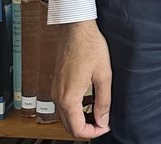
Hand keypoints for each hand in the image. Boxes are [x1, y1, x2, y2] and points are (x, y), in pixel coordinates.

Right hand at [52, 20, 111, 138]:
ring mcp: (55, 90)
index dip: (93, 133)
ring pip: (65, 117)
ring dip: (80, 119)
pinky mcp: (56, 83)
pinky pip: (63, 105)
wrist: (75, 27)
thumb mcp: (104, 74)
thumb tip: (103, 120)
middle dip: (86, 129)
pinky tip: (88, 100)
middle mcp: (58, 97)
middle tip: (102, 122)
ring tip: (98, 112)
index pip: (77, 129)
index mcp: (69, 98)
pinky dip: (75, 109)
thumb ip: (104, 101)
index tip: (105, 127)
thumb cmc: (89, 45)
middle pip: (69, 126)